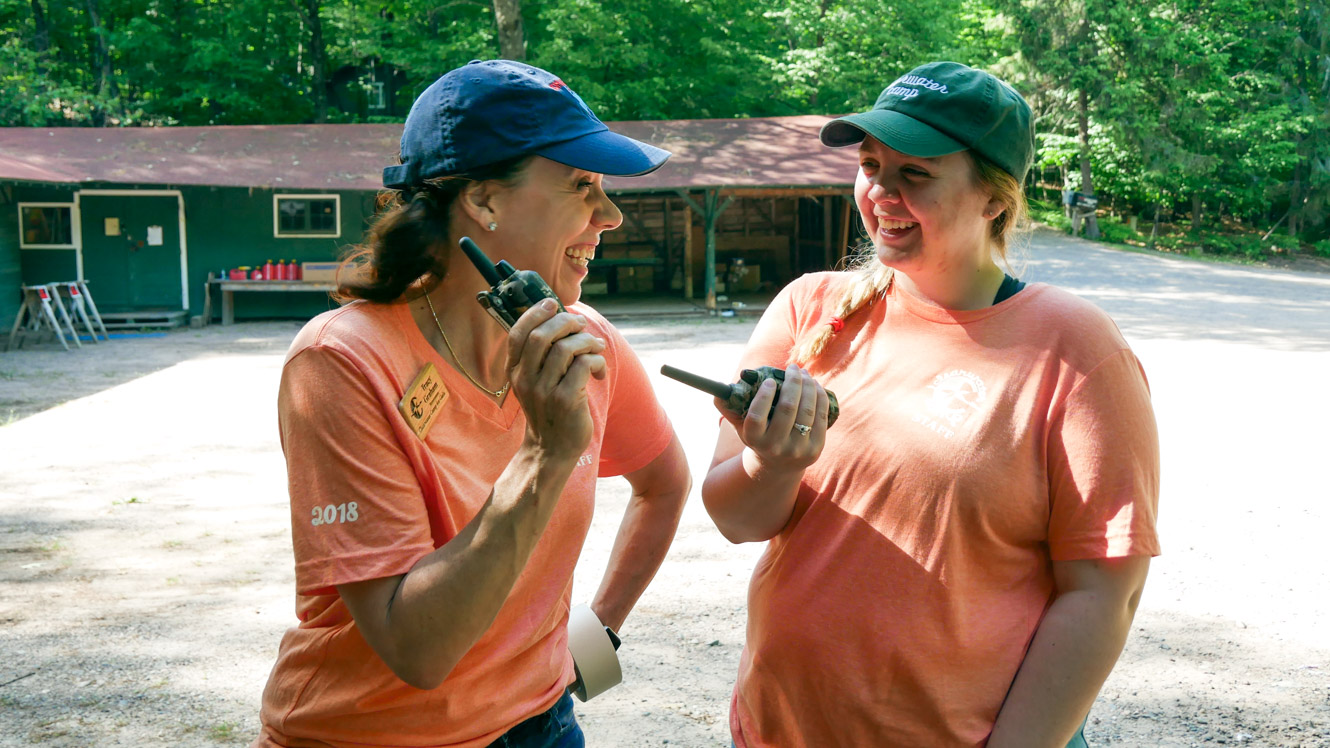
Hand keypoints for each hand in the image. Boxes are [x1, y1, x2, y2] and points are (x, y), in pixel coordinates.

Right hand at [507, 299, 606, 459]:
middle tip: (581, 325)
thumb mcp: (534, 383)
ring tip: (596, 347)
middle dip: (566, 322)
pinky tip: (598, 370)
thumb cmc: (548, 409)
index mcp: (515, 372)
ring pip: (567, 349)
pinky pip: (583, 366)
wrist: (551, 449)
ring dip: (587, 341)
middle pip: (542, 336)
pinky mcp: (566, 401)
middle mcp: (526, 380)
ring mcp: (545, 391)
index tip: (552, 303)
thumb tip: (562, 320)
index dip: (534, 313)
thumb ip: (541, 356)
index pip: (518, 334)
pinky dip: (596, 361)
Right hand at [716, 365, 829, 471]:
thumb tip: (718, 392)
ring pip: (807, 410)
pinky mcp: (815, 449)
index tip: (769, 380)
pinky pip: (821, 417)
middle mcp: (775, 447)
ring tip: (805, 374)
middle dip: (792, 382)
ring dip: (808, 386)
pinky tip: (815, 386)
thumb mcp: (741, 426)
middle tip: (793, 367)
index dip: (763, 395)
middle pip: (787, 409)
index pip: (756, 416)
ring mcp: (797, 450)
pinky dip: (820, 397)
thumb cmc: (758, 436)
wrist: (778, 465)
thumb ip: (729, 408)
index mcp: (754, 439)